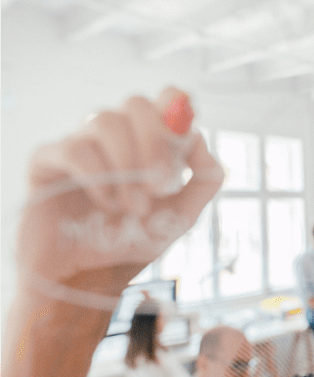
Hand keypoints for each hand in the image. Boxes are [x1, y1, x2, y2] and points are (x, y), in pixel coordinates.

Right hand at [15, 87, 223, 304]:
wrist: (89, 278)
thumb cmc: (132, 242)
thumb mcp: (182, 215)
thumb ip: (204, 180)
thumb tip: (201, 142)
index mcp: (147, 140)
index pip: (166, 98)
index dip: (178, 112)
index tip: (183, 147)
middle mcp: (114, 136)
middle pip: (137, 104)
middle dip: (154, 146)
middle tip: (159, 188)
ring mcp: (80, 144)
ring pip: (105, 121)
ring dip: (127, 167)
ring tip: (131, 207)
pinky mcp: (47, 162)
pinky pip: (74, 149)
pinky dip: (98, 177)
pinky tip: (106, 204)